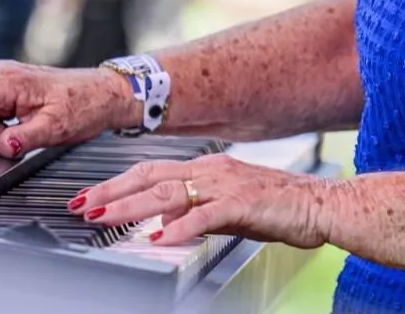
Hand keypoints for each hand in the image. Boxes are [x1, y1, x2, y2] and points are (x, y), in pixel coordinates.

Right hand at [0, 60, 136, 157]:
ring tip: (30, 126)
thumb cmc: (83, 105)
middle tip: (27, 133)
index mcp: (6, 83)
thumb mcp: (58, 128)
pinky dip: (2, 127)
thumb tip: (5, 144)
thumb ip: (28, 138)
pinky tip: (25, 122)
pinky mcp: (1, 91)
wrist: (101, 94)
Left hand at [72, 152, 337, 248]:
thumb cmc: (283, 208)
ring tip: (104, 218)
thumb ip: (195, 212)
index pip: (151, 171)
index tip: (90, 196)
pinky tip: (157, 238)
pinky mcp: (244, 203)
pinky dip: (178, 226)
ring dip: (131, 207)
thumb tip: (162, 222)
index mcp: (208, 168)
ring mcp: (227, 184)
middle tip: (80, 204)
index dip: (116, 183)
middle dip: (110, 191)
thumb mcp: (230, 209)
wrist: (324, 205)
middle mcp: (213, 170)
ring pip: (167, 192)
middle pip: (150, 177)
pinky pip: (204, 214)